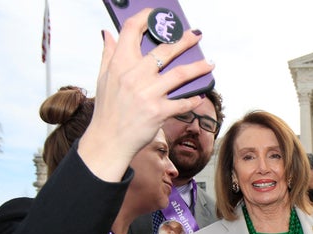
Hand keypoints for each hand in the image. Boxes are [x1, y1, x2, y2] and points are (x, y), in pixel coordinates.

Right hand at [78, 8, 213, 180]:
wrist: (109, 140)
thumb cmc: (108, 109)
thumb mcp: (103, 79)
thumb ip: (108, 54)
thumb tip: (108, 33)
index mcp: (119, 64)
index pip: (131, 30)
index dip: (146, 17)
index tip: (158, 14)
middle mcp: (134, 76)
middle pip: (164, 50)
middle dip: (184, 40)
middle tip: (196, 35)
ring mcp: (147, 94)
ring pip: (180, 74)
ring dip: (198, 67)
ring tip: (210, 63)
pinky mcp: (158, 112)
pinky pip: (182, 102)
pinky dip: (193, 99)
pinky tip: (199, 95)